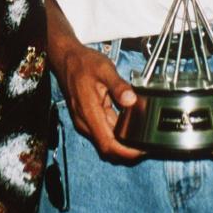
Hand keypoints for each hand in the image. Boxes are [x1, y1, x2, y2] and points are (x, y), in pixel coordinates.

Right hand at [57, 44, 144, 161]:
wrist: (66, 59)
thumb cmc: (83, 63)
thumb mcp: (104, 69)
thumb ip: (118, 86)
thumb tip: (131, 100)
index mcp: (89, 113)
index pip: (107, 144)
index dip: (125, 152)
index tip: (140, 151)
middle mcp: (85, 122)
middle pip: (107, 146)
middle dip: (126, 150)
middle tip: (146, 145)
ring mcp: (85, 121)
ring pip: (105, 139)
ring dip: (121, 142)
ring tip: (140, 136)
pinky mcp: (87, 118)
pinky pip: (103, 130)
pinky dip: (115, 131)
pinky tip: (128, 123)